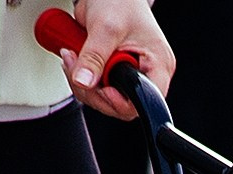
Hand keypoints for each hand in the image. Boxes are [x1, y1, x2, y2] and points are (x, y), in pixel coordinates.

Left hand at [56, 0, 174, 121]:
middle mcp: (147, 73)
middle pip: (121, 105)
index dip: (122, 102)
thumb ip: (93, 56)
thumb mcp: (105, 27)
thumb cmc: (119, 1)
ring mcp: (129, 74)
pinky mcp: (113, 73)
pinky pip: (97, 89)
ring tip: (73, 57)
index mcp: (158, 65)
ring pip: (105, 99)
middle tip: (78, 68)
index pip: (147, 100)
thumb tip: (84, 81)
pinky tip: (76, 59)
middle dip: (94, 91)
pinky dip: (81, 78)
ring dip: (83, 84)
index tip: (102, 88)